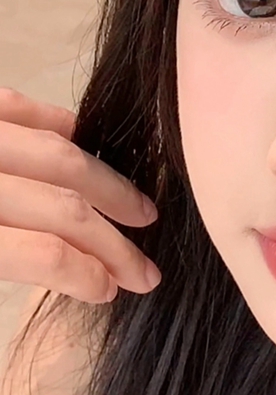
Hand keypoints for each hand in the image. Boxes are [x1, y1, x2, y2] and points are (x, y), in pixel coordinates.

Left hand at [0, 88, 159, 304]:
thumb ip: (4, 262)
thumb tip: (60, 268)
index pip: (46, 256)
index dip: (88, 276)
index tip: (111, 289)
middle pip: (65, 207)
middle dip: (112, 241)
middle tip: (142, 268)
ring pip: (59, 153)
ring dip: (107, 184)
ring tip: (136, 209)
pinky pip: (19, 105)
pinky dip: (55, 122)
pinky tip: (80, 139)